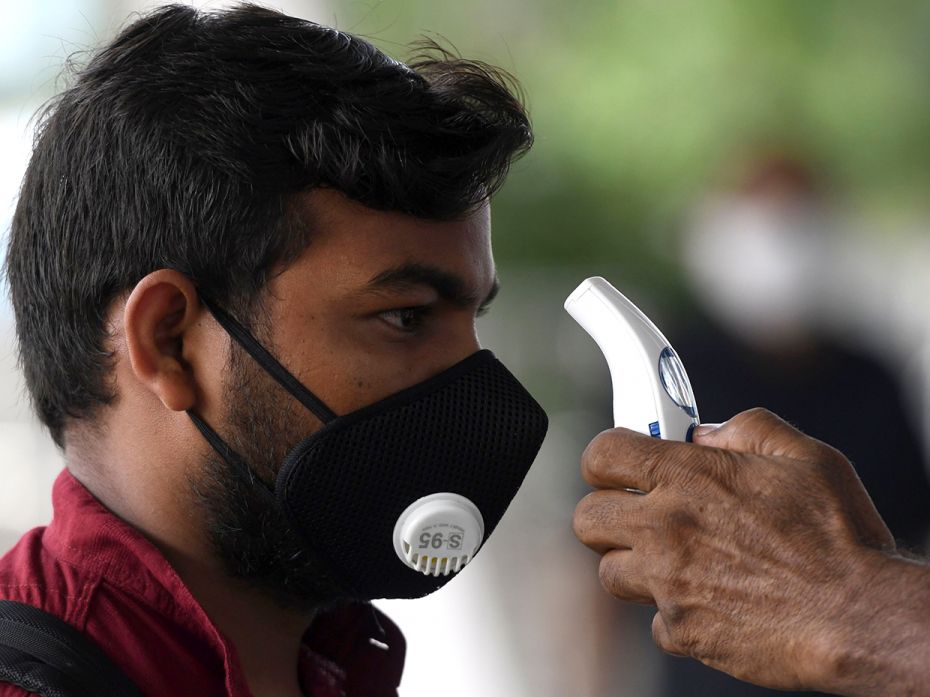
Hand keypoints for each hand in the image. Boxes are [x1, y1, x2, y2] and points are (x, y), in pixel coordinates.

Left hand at [573, 408, 896, 691]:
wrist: (862, 617)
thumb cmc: (840, 537)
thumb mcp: (803, 456)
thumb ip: (745, 430)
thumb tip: (705, 433)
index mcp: (689, 477)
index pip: (602, 454)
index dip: (606, 457)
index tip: (620, 464)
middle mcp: (667, 528)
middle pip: (586, 518)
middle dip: (607, 512)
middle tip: (638, 512)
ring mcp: (668, 583)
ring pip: (610, 573)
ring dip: (636, 564)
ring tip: (680, 559)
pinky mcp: (682, 630)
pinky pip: (654, 620)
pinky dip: (675, 611)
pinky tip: (712, 598)